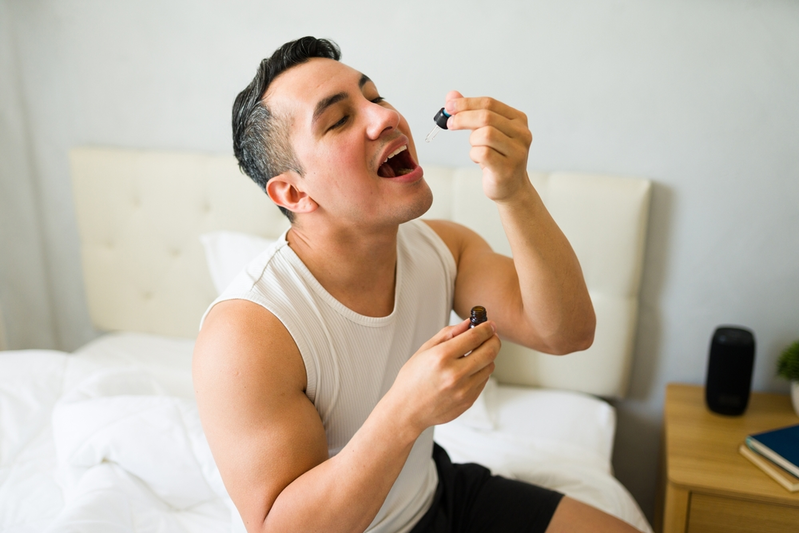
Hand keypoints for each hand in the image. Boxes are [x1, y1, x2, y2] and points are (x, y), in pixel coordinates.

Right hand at [388, 319, 499, 434]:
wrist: (407, 410)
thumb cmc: (412, 380)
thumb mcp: (425, 350)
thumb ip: (449, 334)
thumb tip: (468, 323)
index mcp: (441, 357)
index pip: (475, 336)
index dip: (486, 328)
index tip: (489, 325)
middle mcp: (454, 374)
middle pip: (489, 351)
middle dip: (493, 340)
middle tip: (490, 336)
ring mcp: (463, 390)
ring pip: (490, 366)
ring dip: (487, 357)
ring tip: (475, 355)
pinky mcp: (468, 401)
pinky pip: (484, 381)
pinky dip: (481, 372)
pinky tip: (468, 371)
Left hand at [444, 91, 532, 202]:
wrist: (511, 188)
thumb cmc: (497, 157)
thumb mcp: (485, 131)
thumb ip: (470, 112)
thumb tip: (451, 95)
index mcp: (518, 120)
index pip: (489, 103)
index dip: (466, 103)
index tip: (449, 106)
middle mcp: (522, 133)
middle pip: (486, 116)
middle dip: (463, 118)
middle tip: (450, 123)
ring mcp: (517, 151)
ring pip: (484, 134)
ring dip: (472, 140)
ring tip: (475, 148)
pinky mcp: (507, 168)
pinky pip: (482, 153)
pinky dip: (474, 154)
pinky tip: (478, 159)